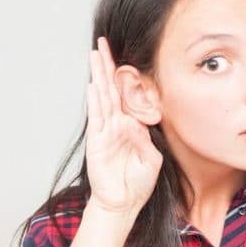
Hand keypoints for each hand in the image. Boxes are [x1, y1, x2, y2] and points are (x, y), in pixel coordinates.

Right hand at [85, 36, 162, 215]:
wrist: (124, 203)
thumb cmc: (138, 183)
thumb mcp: (153, 159)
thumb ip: (146, 140)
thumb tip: (135, 123)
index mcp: (130, 126)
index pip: (127, 96)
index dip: (124, 76)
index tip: (124, 55)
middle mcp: (116, 125)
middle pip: (111, 89)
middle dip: (107, 66)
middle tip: (103, 43)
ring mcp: (105, 132)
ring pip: (102, 98)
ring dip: (98, 77)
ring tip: (94, 55)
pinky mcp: (97, 143)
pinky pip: (96, 119)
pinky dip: (95, 102)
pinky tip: (93, 86)